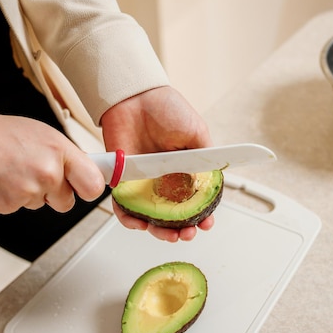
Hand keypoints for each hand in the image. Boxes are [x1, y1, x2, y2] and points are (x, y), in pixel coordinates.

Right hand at [0, 108, 105, 214]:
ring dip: (30, 194)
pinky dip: (11, 199)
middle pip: (68, 201)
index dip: (89, 187)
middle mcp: (48, 171)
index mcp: (58, 150)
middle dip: (57, 195)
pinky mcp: (11, 205)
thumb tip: (83, 170)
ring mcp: (29, 190)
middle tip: (37, 177)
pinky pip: (20, 209)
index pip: (93, 182)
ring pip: (42, 204)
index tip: (86, 187)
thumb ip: (62, 155)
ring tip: (11, 172)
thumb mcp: (38, 133)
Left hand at [100, 86, 214, 241]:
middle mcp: (165, 180)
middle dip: (182, 230)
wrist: (135, 97)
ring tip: (168, 235)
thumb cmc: (166, 109)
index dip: (202, 216)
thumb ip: (205, 159)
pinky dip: (130, 218)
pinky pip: (124, 206)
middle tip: (187, 233)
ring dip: (160, 230)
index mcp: (185, 170)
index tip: (206, 223)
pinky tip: (140, 223)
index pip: (195, 201)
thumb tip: (210, 184)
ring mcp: (143, 182)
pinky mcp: (122, 180)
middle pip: (173, 216)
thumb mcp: (197, 133)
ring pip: (151, 216)